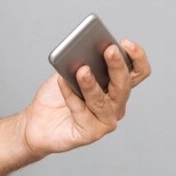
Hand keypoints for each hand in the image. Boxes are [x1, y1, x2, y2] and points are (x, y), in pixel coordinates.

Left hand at [22, 39, 151, 156]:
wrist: (37, 121)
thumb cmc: (57, 96)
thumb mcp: (69, 72)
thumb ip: (80, 63)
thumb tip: (84, 51)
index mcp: (116, 86)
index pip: (138, 72)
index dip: (137, 57)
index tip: (125, 43)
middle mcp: (116, 104)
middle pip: (124, 85)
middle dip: (117, 66)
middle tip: (109, 50)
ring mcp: (105, 120)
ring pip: (103, 101)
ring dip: (92, 84)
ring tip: (82, 70)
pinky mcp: (90, 133)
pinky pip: (82, 112)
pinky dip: (70, 96)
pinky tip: (62, 82)